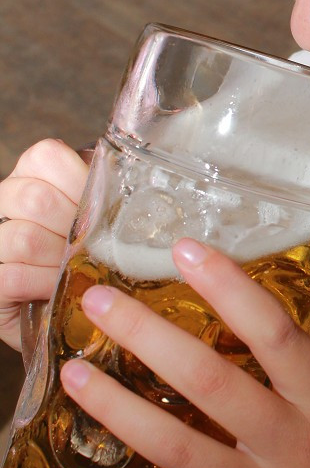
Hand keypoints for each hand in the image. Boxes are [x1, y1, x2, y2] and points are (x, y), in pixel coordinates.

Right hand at [0, 139, 88, 349]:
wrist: (65, 312)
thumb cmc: (84, 256)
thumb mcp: (97, 218)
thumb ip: (106, 194)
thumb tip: (138, 177)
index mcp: (33, 174)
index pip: (47, 155)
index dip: (78, 181)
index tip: (99, 209)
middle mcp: (5, 199)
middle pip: (36, 198)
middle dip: (74, 228)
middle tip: (91, 246)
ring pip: (25, 238)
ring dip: (60, 260)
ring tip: (76, 269)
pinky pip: (14, 277)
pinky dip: (43, 285)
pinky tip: (56, 288)